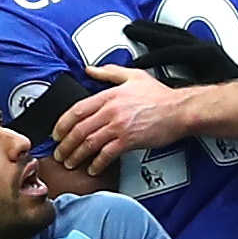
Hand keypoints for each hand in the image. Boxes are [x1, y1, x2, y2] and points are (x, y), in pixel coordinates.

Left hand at [53, 64, 189, 174]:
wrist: (180, 110)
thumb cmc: (160, 96)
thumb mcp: (133, 76)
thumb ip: (109, 73)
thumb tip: (90, 70)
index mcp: (109, 96)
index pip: (76, 110)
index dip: (62, 124)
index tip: (57, 133)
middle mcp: (111, 111)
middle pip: (79, 130)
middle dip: (65, 144)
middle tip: (60, 153)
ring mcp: (119, 127)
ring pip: (89, 143)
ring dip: (76, 155)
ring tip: (71, 162)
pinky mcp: (129, 141)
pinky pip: (106, 154)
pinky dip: (97, 163)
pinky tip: (93, 168)